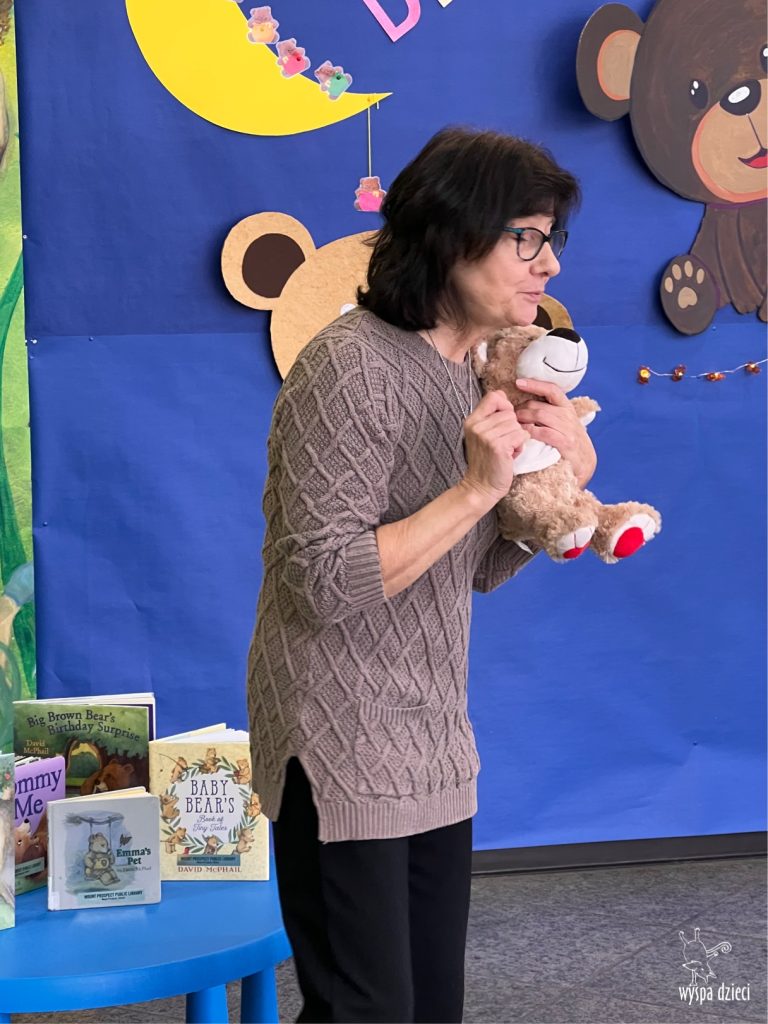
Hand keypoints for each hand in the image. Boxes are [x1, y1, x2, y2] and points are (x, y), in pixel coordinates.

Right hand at [460, 390, 528, 505]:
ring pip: (516, 424)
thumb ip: (491, 417)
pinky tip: (510, 455)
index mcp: (472, 420)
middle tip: (503, 443)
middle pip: (509, 412)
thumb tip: (505, 399)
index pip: (494, 396)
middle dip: (512, 428)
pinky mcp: (498, 446)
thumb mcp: (482, 435)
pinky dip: (520, 446)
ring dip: (517, 438)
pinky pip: (521, 435)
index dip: (505, 406)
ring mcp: (486, 436)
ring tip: (506, 450)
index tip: (504, 422)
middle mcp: (477, 425)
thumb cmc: (486, 461)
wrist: (480, 487)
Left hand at [514, 378, 596, 487]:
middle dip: (521, 409)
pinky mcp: (566, 442)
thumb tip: (527, 406)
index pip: (551, 390)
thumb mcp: (563, 425)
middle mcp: (568, 415)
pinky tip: (523, 435)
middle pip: (539, 405)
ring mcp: (568, 428)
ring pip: (540, 415)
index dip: (534, 385)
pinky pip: (544, 432)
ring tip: (513, 425)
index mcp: (567, 409)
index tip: (518, 382)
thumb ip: (549, 415)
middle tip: (509, 416)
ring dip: (523, 419)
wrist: (585, 465)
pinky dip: (531, 432)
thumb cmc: (570, 444)